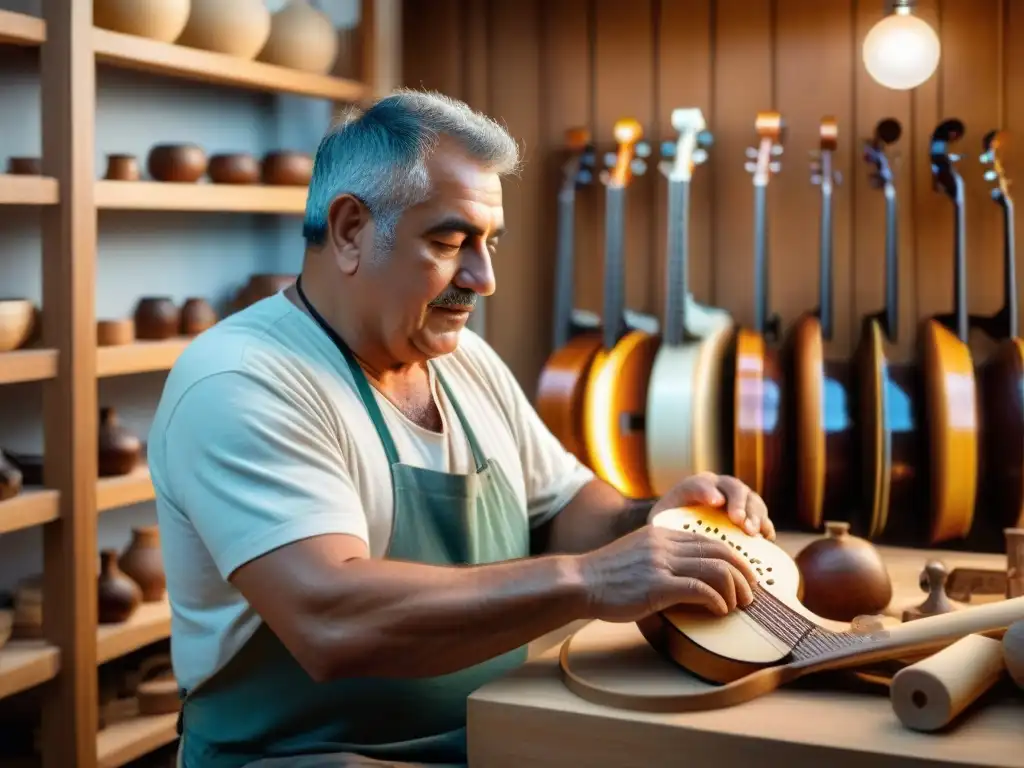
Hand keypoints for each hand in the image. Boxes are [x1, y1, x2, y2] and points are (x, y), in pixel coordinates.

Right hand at [575, 525, 756, 621]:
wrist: (579, 581)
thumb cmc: (607, 576)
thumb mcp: (638, 554)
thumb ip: (663, 558)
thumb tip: (692, 576)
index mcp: (662, 533)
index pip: (711, 540)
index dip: (735, 558)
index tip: (744, 576)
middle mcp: (665, 544)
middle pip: (721, 551)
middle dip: (744, 573)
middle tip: (751, 593)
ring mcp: (661, 563)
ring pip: (717, 569)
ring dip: (735, 590)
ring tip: (739, 605)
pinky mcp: (657, 585)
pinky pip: (700, 589)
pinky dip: (717, 601)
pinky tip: (719, 611)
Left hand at [649, 472, 774, 539]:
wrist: (686, 533)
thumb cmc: (670, 530)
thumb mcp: (661, 525)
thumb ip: (662, 526)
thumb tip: (664, 537)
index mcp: (693, 487)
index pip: (698, 484)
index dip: (707, 490)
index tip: (715, 503)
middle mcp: (719, 487)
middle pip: (732, 487)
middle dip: (737, 503)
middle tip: (738, 521)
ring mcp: (737, 499)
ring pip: (751, 499)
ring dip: (754, 514)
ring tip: (752, 532)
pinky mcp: (751, 515)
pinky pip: (763, 516)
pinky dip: (766, 525)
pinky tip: (766, 538)